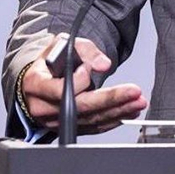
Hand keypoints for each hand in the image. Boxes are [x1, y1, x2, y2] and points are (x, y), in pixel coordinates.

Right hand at [19, 34, 146, 133]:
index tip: (88, 69)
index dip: (78, 81)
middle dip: (111, 100)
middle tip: (134, 93)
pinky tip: (127, 112)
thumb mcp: (63, 44)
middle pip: (81, 108)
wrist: (38, 80)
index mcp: (36, 84)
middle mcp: (43, 107)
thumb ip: (85, 51)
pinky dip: (112, 120)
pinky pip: (92, 127)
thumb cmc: (50, 62)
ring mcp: (54, 121)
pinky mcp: (66, 128)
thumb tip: (104, 64)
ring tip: (137, 102)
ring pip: (90, 119)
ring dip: (118, 111)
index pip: (60, 89)